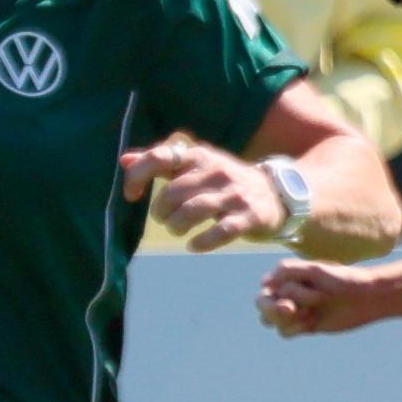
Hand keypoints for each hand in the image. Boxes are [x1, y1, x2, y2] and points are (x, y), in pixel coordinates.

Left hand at [122, 135, 286, 248]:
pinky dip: (202, 242)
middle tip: (163, 218)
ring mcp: (235, 194)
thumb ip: (161, 163)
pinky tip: (194, 245)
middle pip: (173, 192)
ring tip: (176, 230)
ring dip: (176, 226)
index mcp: (200, 156)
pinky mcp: (250, 216)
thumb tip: (123, 160)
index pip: (160, 157)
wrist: (278, 194)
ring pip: (193, 211)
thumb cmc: (226, 182)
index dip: (138, 176)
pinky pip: (221, 231)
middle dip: (161, 211)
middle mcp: (217, 171)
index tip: (131, 195)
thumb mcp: (196, 166)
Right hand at [259, 257, 382, 336]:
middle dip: (274, 310)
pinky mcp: (303, 325)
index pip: (266, 290)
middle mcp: (287, 293)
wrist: (365, 298)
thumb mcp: (315, 270)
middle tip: (291, 309)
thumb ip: (288, 270)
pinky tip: (313, 322)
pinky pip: (285, 332)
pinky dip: (296, 328)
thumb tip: (264, 282)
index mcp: (287, 277)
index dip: (276, 295)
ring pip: (271, 321)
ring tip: (310, 313)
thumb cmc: (342, 279)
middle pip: (263, 306)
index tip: (297, 291)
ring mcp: (295, 310)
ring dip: (288, 319)